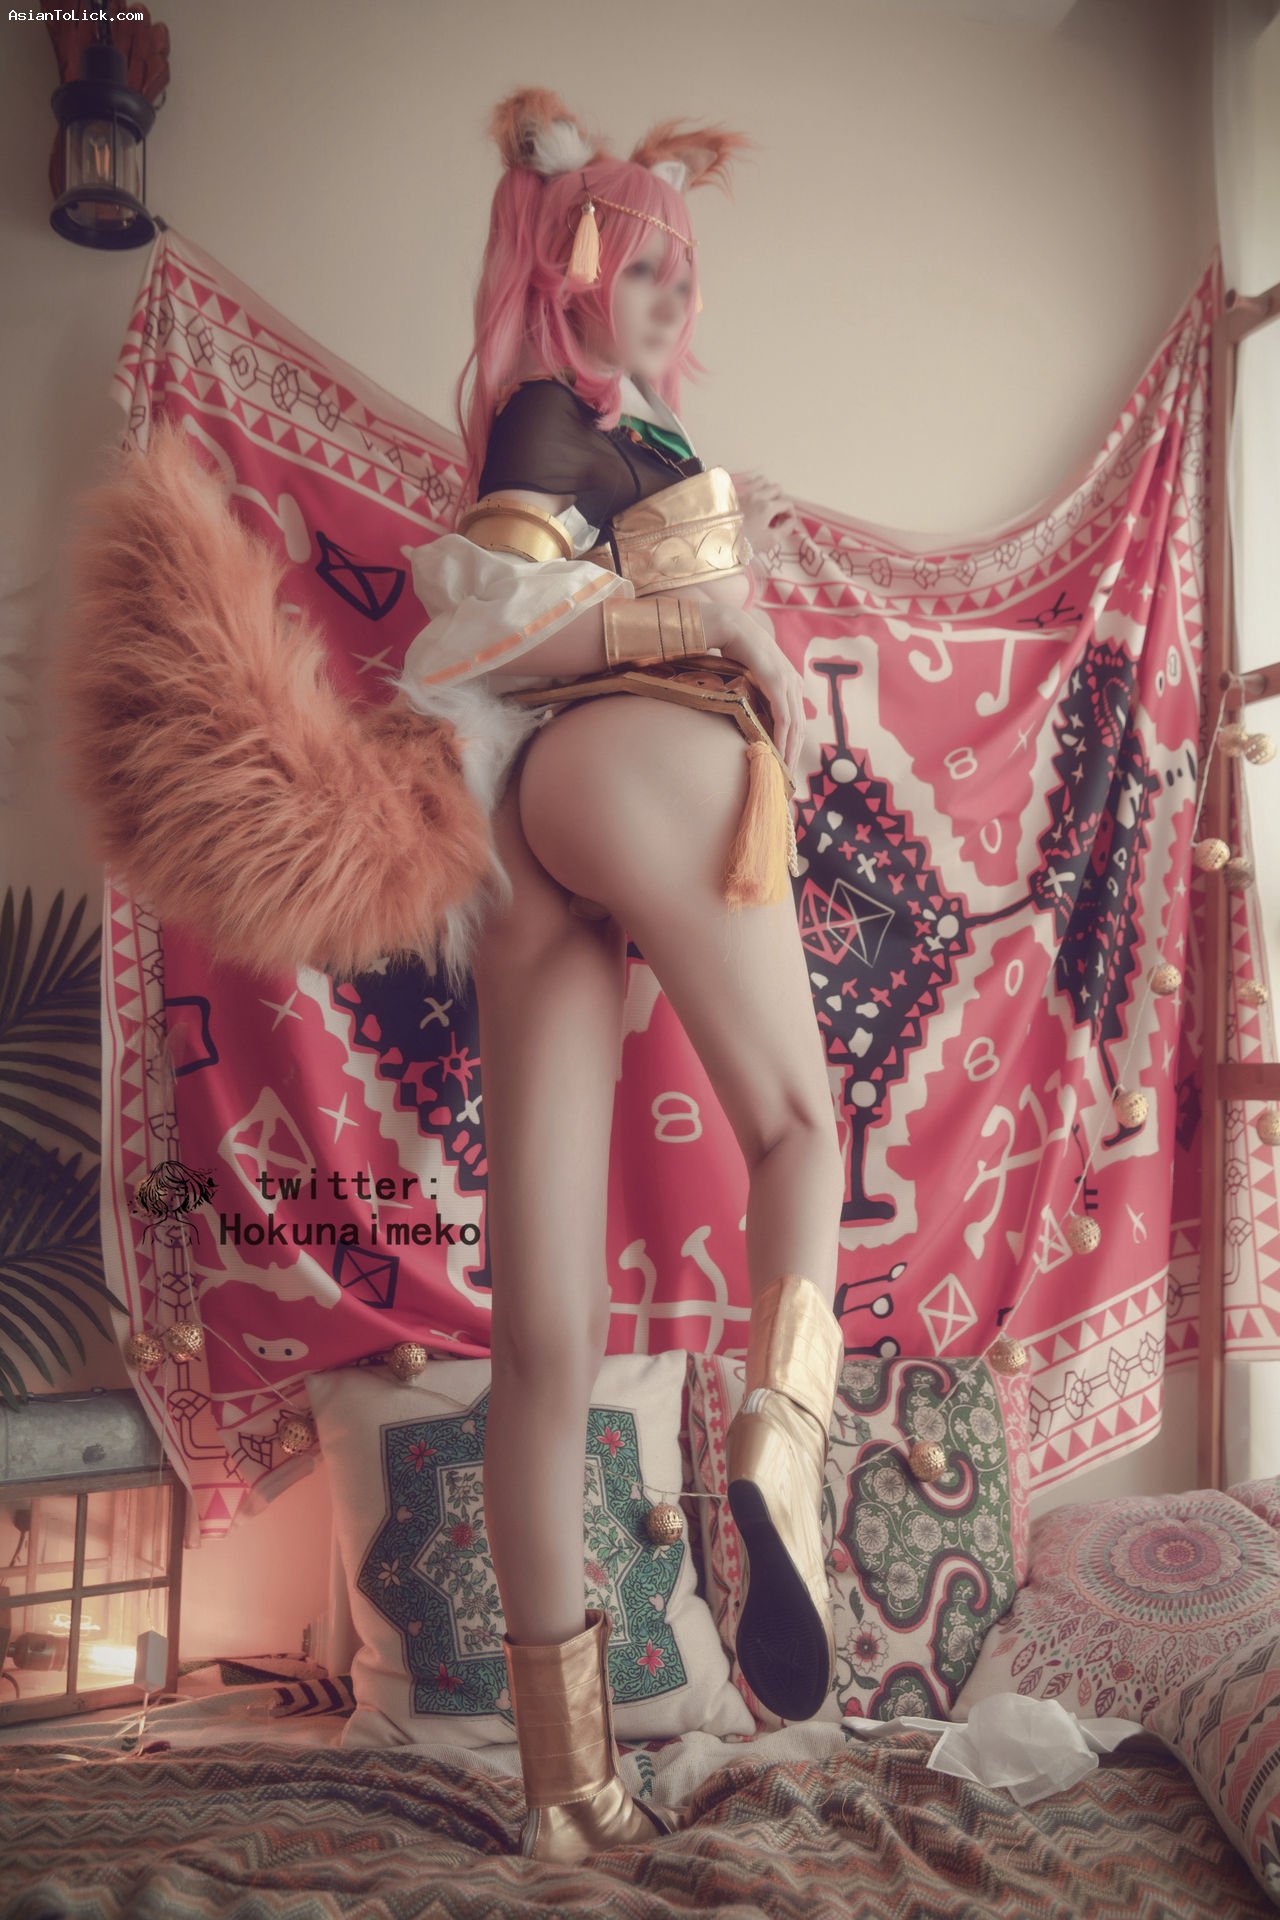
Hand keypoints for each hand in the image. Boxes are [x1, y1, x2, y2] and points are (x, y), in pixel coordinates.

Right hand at [697, 602, 805, 777]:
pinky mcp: (778, 683)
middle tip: (788, 777)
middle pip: (800, 727)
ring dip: (789, 751)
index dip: (793, 743)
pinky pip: (784, 717)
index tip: (786, 763)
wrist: (730, 626)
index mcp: (790, 681)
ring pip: (794, 726)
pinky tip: (778, 753)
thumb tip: (746, 712)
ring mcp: (788, 682)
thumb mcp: (747, 676)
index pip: (796, 719)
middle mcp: (794, 682)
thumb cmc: (733, 650)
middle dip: (794, 753)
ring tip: (783, 772)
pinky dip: (783, 738)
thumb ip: (753, 693)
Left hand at [734, 470, 798, 556]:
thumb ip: (785, 529)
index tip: (785, 522)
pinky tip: (750, 497)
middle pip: (777, 488)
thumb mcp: (769, 541)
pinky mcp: (732, 491)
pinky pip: (746, 480)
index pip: (788, 503)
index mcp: (767, 507)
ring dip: (766, 490)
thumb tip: (792, 521)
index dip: (790, 513)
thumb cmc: (745, 544)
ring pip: (762, 481)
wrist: (716, 541)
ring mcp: (743, 491)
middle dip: (780, 500)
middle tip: (775, 513)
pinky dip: (752, 486)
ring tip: (762, 503)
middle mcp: (757, 494)